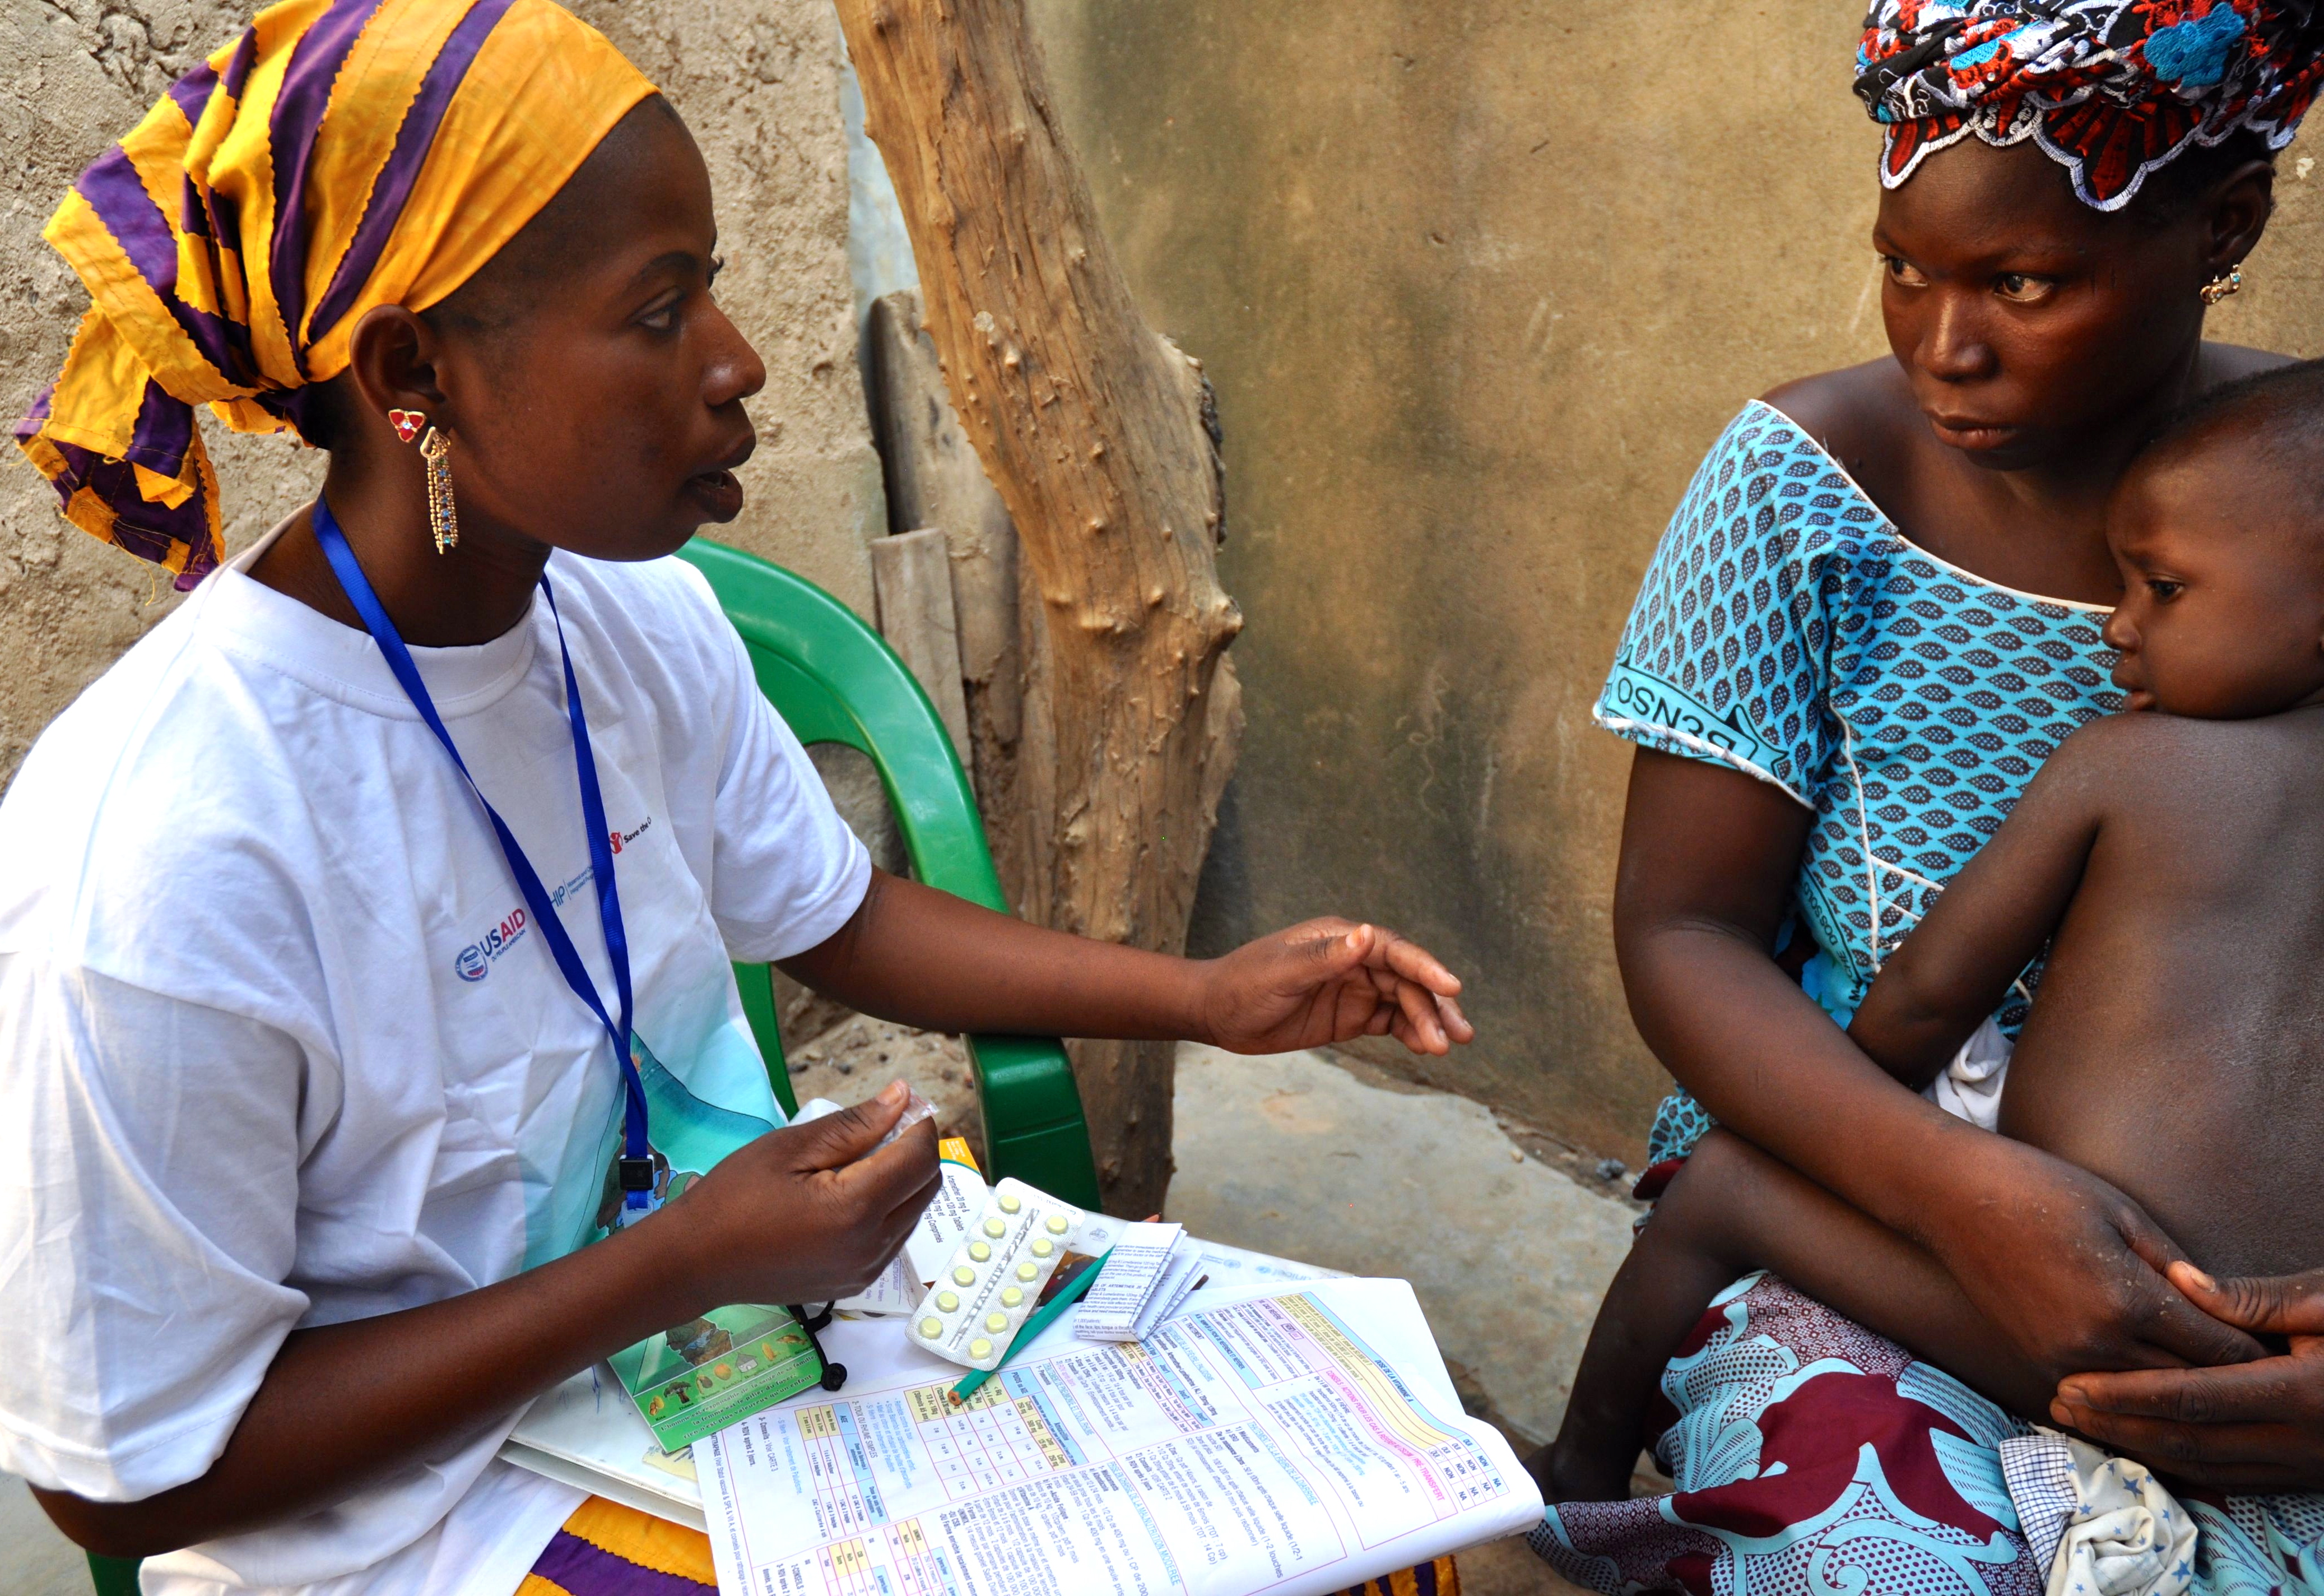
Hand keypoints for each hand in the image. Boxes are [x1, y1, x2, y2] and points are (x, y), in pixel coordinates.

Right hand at [655, 1079, 940, 1309]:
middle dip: (918, 1151)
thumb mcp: (790, 1148)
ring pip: (914, 1214)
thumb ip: (854, 1125)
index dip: (920, 1124)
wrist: (696, 1262)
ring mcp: (865, 1270)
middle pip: (927, 1188)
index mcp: (856, 1208)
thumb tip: (902, 1097)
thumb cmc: (734, 1196)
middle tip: (886, 1126)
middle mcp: (872, 1246)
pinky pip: (893, 1239)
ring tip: (863, 1159)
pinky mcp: (855, 1283)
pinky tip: (852, 1194)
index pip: (919, 1159)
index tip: (904, 1103)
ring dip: (904, 1181)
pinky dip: (889, 1210)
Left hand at [1196, 919, 1473, 1055]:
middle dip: (1435, 1005)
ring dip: (1429, 1022)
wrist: (1216, 1014)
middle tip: (1458, 1035)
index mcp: (1340, 938)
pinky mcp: (1350, 1016)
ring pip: (1405, 1002)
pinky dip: (1410, 1034)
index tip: (1452, 987)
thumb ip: (1325, 958)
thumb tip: (1366, 934)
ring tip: (1446, 1047)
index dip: (1426, 967)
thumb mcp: (1282, 972)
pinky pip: (1390, 1023)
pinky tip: (1426, 1049)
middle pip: (1408, 979)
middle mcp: (1354, 959)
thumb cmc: (1243, 984)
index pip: (1393, 949)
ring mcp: (1355, 988)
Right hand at [1914, 1135, 2265, 1388]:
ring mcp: (2063, 1360)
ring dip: (2179, 1395)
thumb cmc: (2040, 1189)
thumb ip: (2176, 1269)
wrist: (1950, 1197)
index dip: (2255, 1352)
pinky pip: (2104, 1395)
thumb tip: (2222, 1308)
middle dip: (2226, 1379)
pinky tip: (2154, 1384)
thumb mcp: (2123, 1214)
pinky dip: (2134, 1394)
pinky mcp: (2039, 1362)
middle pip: (2188, 1385)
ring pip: (2146, 1401)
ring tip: (2211, 1384)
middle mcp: (2097, 1344)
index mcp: (2128, 1301)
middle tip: (2258, 1372)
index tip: (2279, 1349)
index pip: (2218, 1350)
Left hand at [2048, 1262, 2323, 1490]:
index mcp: (2302, 1391)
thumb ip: (2252, 1298)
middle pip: (2188, 1440)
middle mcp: (2303, 1440)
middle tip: (2058, 1405)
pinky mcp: (2311, 1477)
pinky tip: (2141, 1446)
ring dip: (2139, 1448)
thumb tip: (2179, 1280)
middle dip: (2117, 1425)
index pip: (2193, 1399)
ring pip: (2206, 1468)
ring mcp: (2309, 1466)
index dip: (2126, 1394)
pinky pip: (2233, 1479)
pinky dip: (2181, 1466)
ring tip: (2082, 1424)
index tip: (2072, 1383)